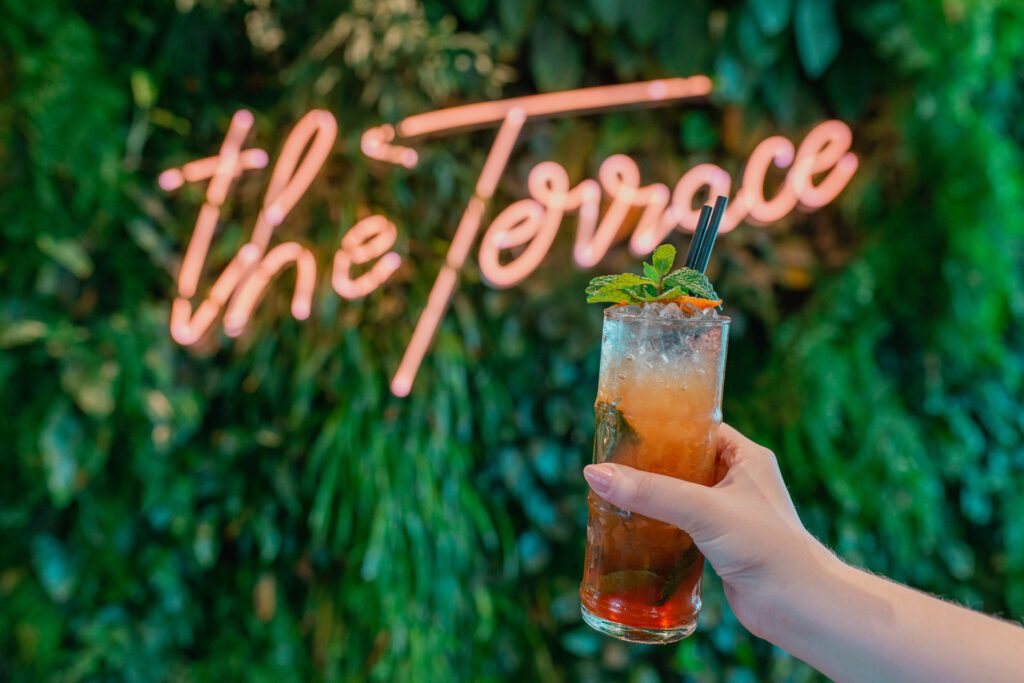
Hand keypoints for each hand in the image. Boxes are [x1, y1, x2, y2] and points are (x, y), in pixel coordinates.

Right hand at [582, 422, 834, 638]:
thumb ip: (650, 492)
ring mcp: (731, 514)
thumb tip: (596, 473)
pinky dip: (660, 526)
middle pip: (684, 462)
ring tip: (613, 493)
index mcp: (746, 457)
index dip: (664, 427)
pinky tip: (632, 529)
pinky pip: (683, 525)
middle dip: (650, 465)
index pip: (698, 428)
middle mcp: (740, 481)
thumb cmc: (766, 548)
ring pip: (681, 496)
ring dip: (653, 498)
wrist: (798, 607)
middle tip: (611, 463)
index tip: (626, 430)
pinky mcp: (721, 544)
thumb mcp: (703, 510)